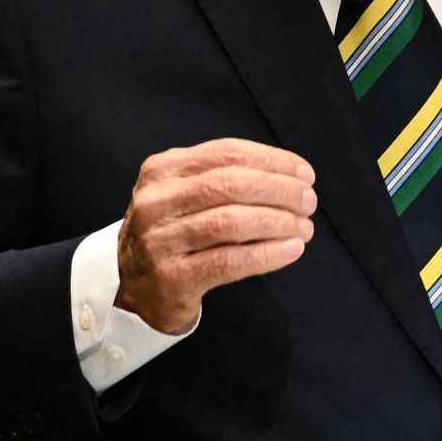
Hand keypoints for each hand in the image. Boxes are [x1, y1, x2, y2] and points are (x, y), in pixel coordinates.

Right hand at [115, 138, 316, 334]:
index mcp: (162, 170)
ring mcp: (160, 240)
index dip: (273, 161)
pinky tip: (291, 250)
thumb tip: (291, 176)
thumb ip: (225, 177)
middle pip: (231, 184)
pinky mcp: (173, 277)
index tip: (305, 173)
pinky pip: (230, 261)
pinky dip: (268, 254)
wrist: (132, 287)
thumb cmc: (172, 234)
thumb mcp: (183, 194)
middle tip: (309, 202)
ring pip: (232, 222)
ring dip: (279, 223)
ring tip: (304, 228)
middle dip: (280, 190)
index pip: (227, 153)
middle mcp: (156, 201)